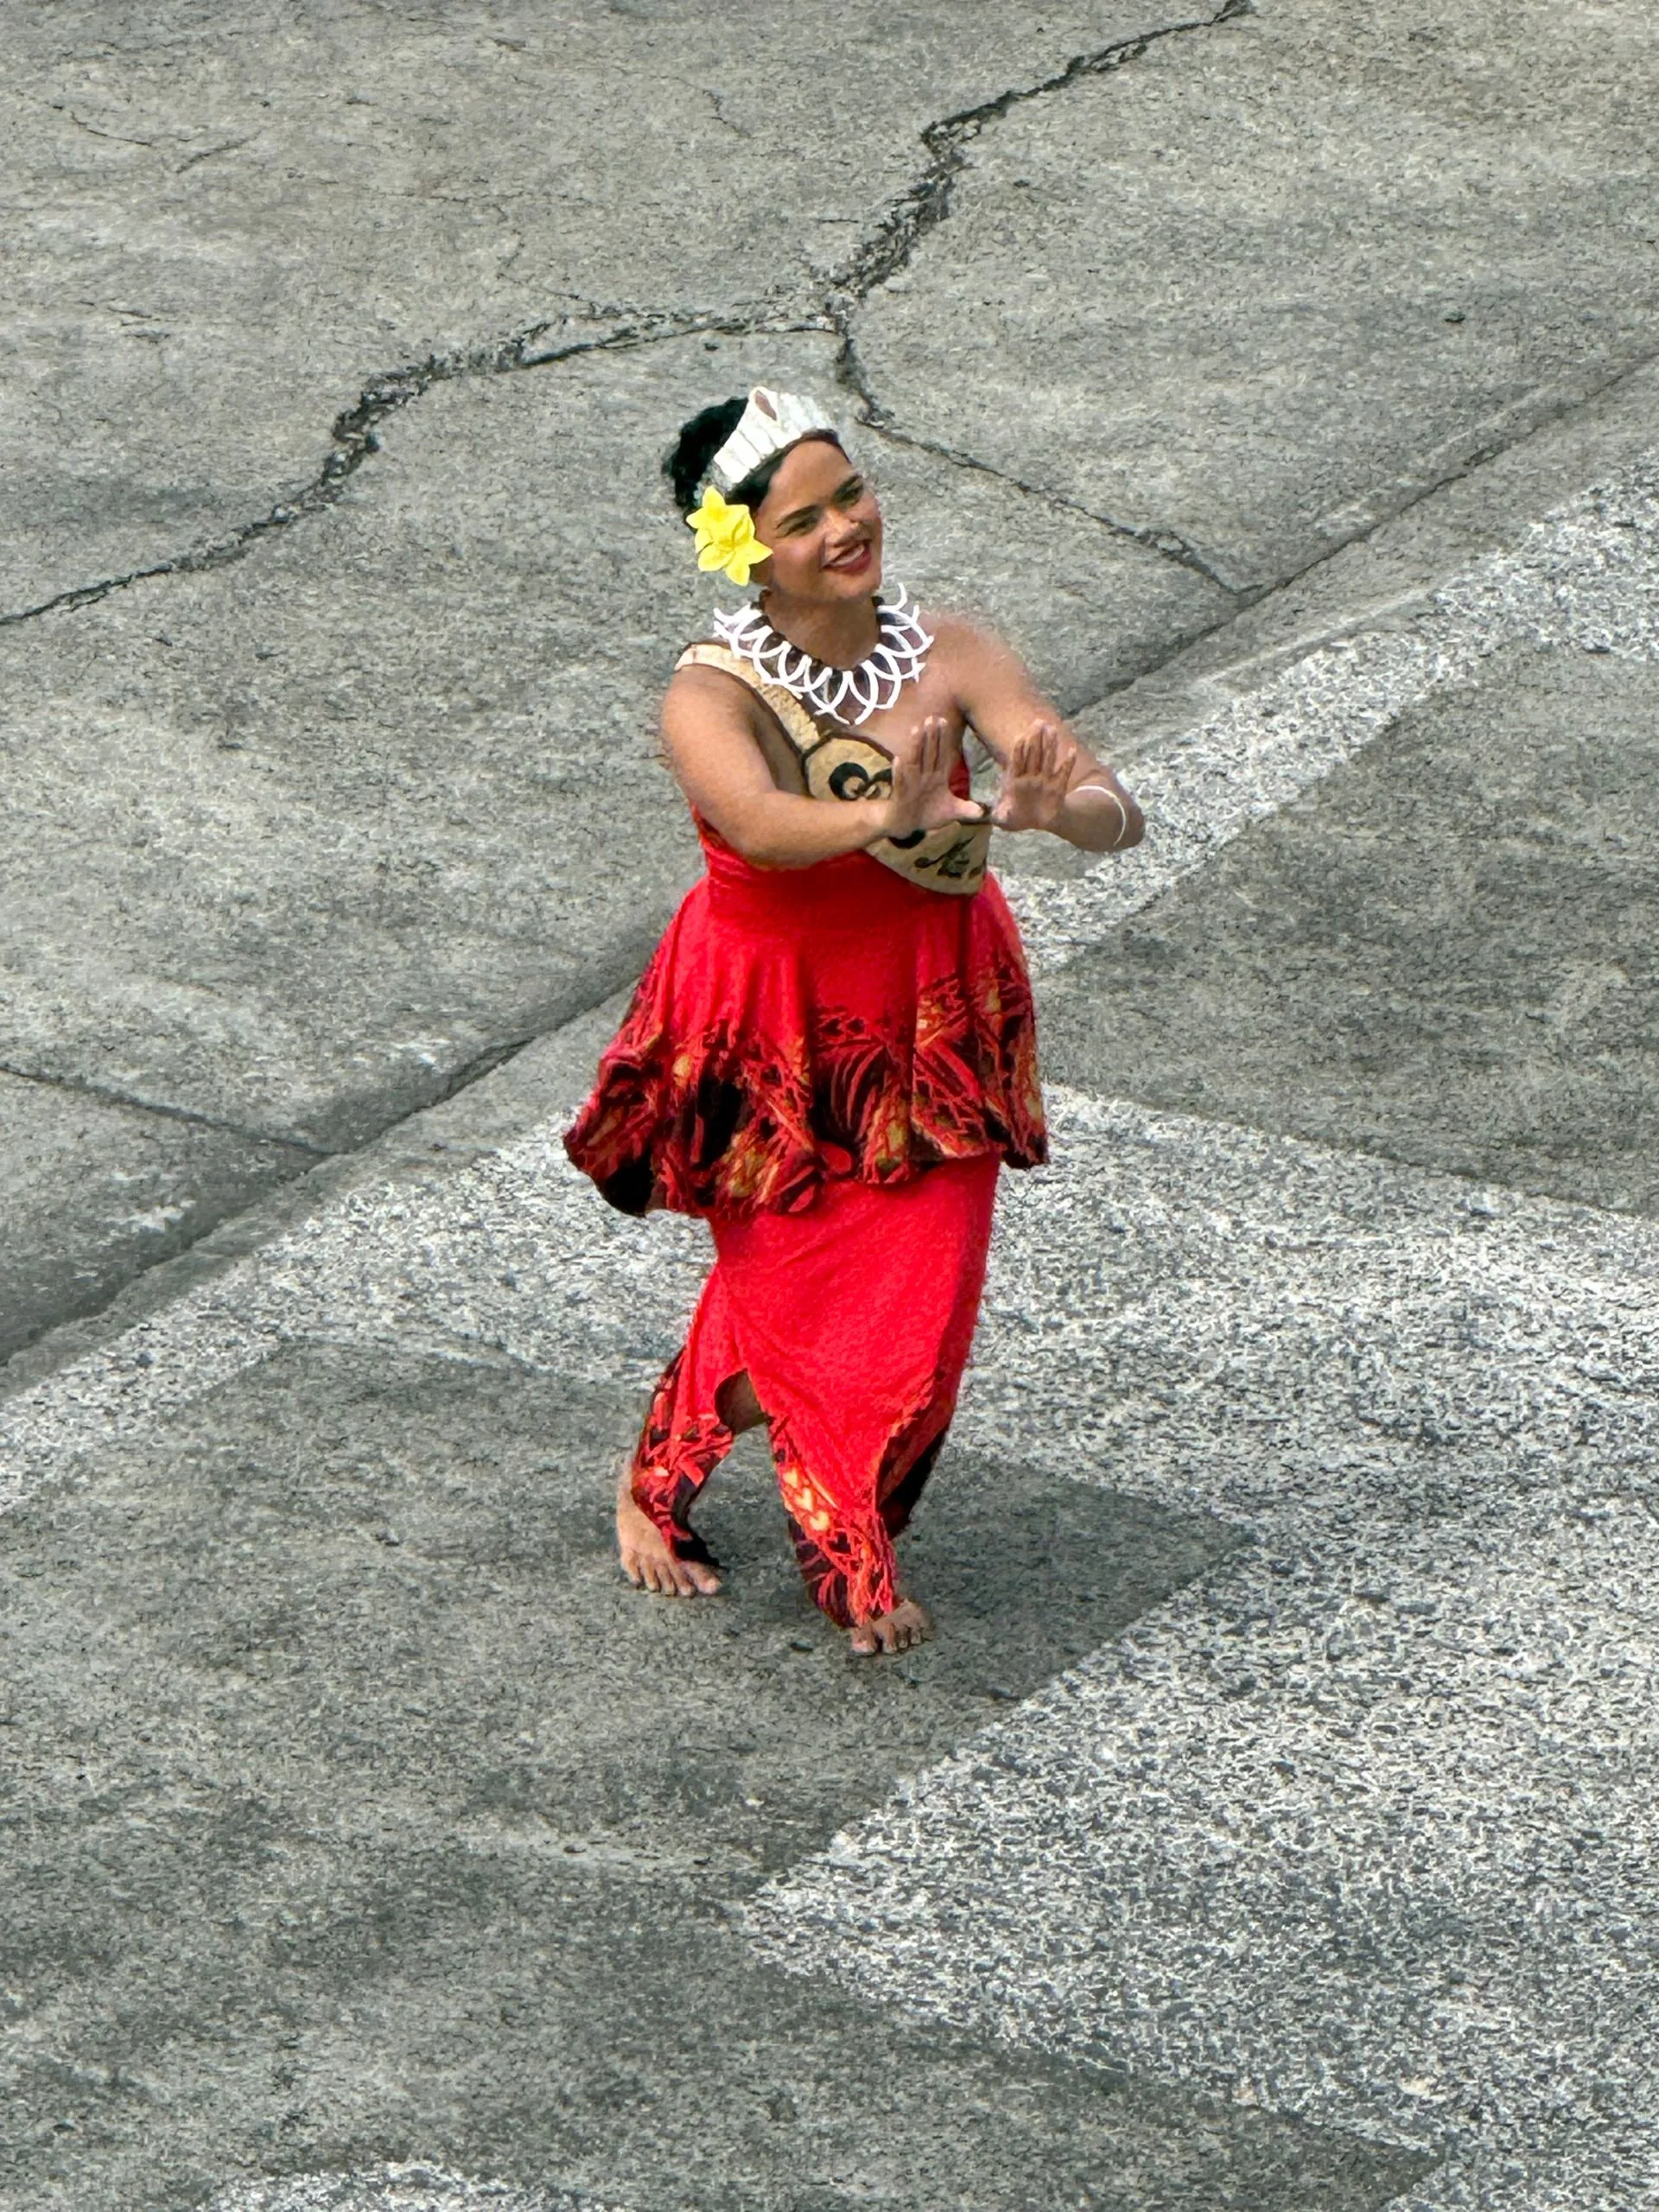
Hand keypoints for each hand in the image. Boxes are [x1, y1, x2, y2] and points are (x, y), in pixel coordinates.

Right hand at [881, 715, 985, 840]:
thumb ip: (966, 809)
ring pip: (914, 762)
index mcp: (937, 777)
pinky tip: (898, 759)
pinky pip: (900, 781)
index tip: (945, 721)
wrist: (906, 825)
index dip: (944, 739)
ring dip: (915, 746)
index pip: (942, 755)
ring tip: (916, 729)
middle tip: (932, 717)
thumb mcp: (951, 812)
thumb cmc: (927, 814)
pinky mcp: (901, 794)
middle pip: (929, 753)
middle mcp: (924, 776)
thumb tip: (984, 811)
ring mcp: (912, 784)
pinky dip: (899, 772)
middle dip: (931, 736)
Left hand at [993, 719, 1077, 831]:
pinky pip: (1063, 773)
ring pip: (1047, 760)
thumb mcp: (1006, 821)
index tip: (1021, 737)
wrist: (1038, 821)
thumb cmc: (1019, 818)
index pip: (1017, 762)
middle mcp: (1030, 778)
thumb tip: (993, 817)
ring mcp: (1044, 781)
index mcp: (1016, 782)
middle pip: (1033, 755)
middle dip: (1035, 739)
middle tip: (1038, 722)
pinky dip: (1068, 762)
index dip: (1019, 750)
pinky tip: (1072, 750)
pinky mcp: (1057, 787)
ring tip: (1052, 729)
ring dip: (1050, 745)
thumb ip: (1000, 818)